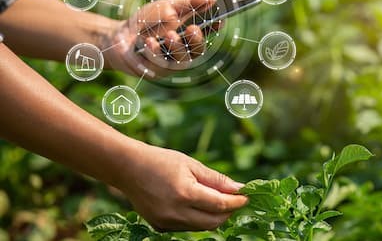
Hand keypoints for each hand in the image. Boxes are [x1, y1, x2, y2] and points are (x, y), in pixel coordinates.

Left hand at [103, 0, 218, 76]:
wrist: (120, 34)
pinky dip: (154, 52)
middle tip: (191, 28)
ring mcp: (170, 64)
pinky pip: (158, 65)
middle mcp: (183, 53)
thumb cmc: (147, 21)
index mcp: (189, 37)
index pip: (207, 34)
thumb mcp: (169, 7)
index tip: (219, 20)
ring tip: (169, 34)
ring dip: (175, 46)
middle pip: (196, 51)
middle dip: (196, 40)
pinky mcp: (154, 72)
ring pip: (179, 60)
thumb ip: (190, 4)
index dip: (215, 28)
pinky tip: (149, 42)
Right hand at [117, 143, 247, 230]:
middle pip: (213, 222)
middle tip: (235, 200)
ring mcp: (166, 222)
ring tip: (217, 200)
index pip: (220, 205)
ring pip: (200, 227)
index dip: (236, 202)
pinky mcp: (159, 226)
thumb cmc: (160, 161)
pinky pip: (186, 227)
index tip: (246, 196)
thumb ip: (215, 179)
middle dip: (227, 213)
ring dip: (213, 217)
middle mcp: (175, 213)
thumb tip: (238, 188)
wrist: (128, 168)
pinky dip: (197, 219)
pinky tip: (198, 205)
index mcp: (185, 194)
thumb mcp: (191, 165)